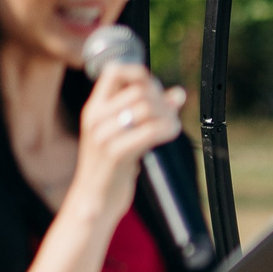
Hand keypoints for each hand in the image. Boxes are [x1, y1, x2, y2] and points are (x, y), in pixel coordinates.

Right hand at [69, 64, 187, 217]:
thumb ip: (148, 112)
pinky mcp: (116, 154)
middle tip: (170, 115)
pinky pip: (150, 130)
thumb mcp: (126, 134)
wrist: (95, 200)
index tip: (155, 90)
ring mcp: (103, 135)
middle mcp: (95, 118)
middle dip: (162, 99)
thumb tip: (178, 93)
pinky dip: (168, 129)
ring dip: (169, 114)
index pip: (114, 71)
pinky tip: (171, 134)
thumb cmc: (112, 168)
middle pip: (139, 90)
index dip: (141, 74)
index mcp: (94, 109)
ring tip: (172, 126)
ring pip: (146, 107)